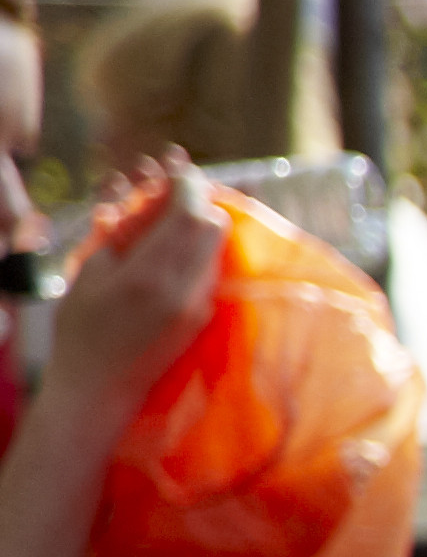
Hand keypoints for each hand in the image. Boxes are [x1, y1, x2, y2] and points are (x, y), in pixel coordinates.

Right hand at [52, 157, 225, 417]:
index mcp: (152, 274)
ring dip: (197, 222)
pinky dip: (196, 247)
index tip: (175, 167)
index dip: (186, 183)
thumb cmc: (81, 329)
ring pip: (215, 246)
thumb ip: (121, 234)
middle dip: (196, 200)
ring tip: (167, 210)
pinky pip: (209, 268)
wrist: (99, 389)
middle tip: (170, 188)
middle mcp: (185, 288)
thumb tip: (138, 199)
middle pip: (212, 226)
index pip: (189, 213)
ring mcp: (199, 304)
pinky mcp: (202, 316)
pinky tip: (172, 241)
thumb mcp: (90, 273)